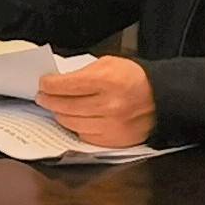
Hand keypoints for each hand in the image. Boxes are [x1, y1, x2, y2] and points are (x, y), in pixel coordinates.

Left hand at [35, 56, 156, 146]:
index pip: (65, 86)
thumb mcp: (108, 63)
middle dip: (49, 100)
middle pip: (64, 106)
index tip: (43, 83)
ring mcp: (111, 126)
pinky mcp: (113, 141)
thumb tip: (58, 82)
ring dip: (59, 115)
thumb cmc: (133, 78)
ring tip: (56, 107)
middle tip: (43, 96)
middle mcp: (108, 105)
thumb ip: (82, 72)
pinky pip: (84, 136)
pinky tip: (74, 119)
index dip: (48, 85)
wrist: (161, 98)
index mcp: (106, 81)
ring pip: (71, 123)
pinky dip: (76, 127)